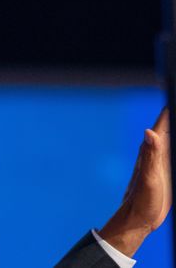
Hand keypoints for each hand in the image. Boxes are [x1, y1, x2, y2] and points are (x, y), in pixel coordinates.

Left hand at [98, 108, 170, 256]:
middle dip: (175, 115)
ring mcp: (160, 161)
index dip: (171, 109)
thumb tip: (149, 132)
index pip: (163, 123)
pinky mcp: (165, 171)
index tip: (175, 92)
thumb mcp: (149, 178)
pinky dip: (175, 143)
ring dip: (175, 128)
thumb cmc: (142, 201)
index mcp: (151, 150)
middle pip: (169, 127)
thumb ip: (151, 155)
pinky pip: (173, 152)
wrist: (137, 218)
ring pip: (171, 139)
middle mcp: (155, 152)